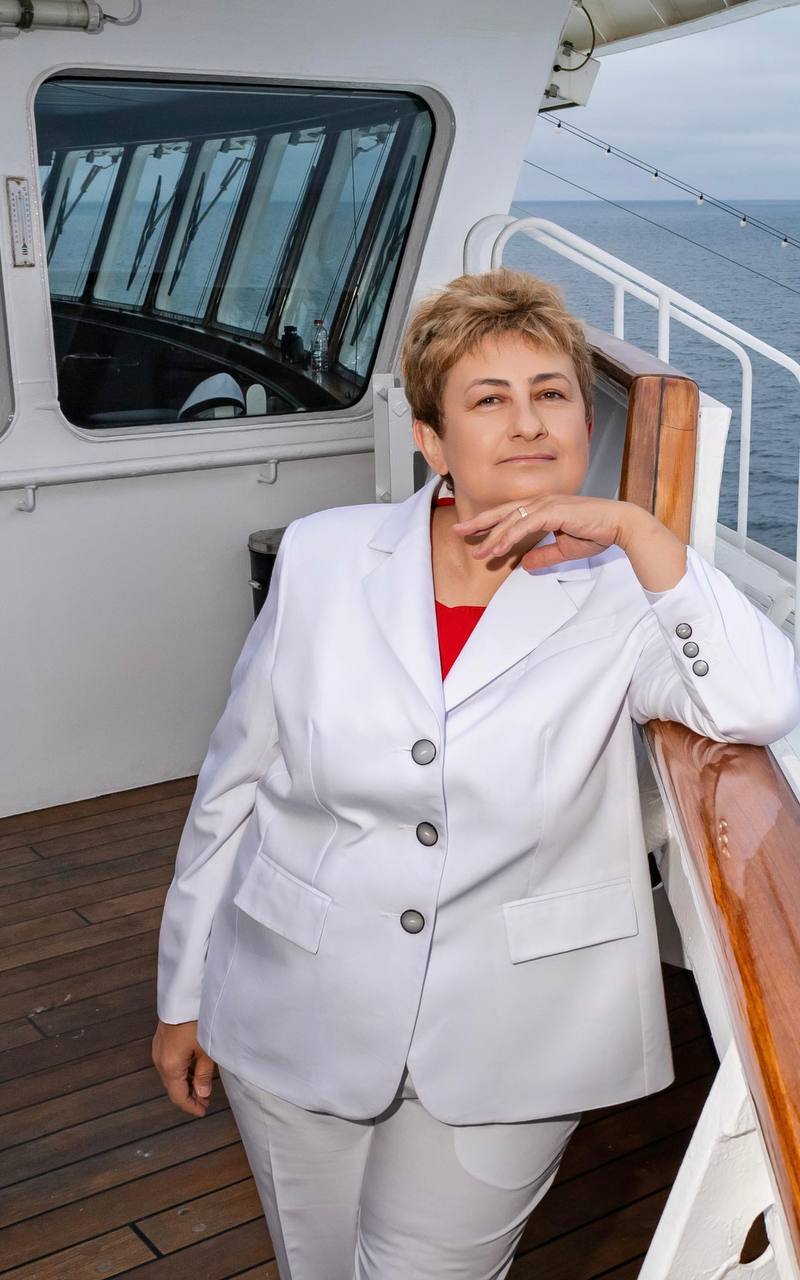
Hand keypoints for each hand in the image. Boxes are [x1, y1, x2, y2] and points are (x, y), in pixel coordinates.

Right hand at [152, 1019, 216, 1116]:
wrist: (184, 996)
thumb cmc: (195, 1021)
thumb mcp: (205, 1050)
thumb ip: (204, 1075)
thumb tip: (202, 1094)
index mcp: (169, 1067)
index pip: (178, 1096)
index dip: (191, 1106)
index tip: (202, 1111)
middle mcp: (160, 1061)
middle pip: (173, 1087)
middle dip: (189, 1096)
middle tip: (205, 1101)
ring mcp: (158, 1050)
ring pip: (171, 1075)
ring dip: (185, 1083)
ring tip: (203, 1086)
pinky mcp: (162, 1041)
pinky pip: (169, 1063)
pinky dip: (181, 1071)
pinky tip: (194, 1070)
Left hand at [451, 494, 643, 570]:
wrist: (619, 525)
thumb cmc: (596, 533)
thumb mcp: (564, 549)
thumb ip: (544, 556)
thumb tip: (525, 565)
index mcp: (542, 507)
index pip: (508, 514)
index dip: (487, 522)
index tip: (469, 531)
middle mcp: (541, 502)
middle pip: (502, 512)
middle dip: (478, 522)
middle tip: (457, 530)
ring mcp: (546, 504)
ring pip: (511, 520)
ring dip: (492, 536)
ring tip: (478, 550)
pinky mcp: (554, 511)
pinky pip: (525, 524)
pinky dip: (510, 536)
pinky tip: (498, 547)